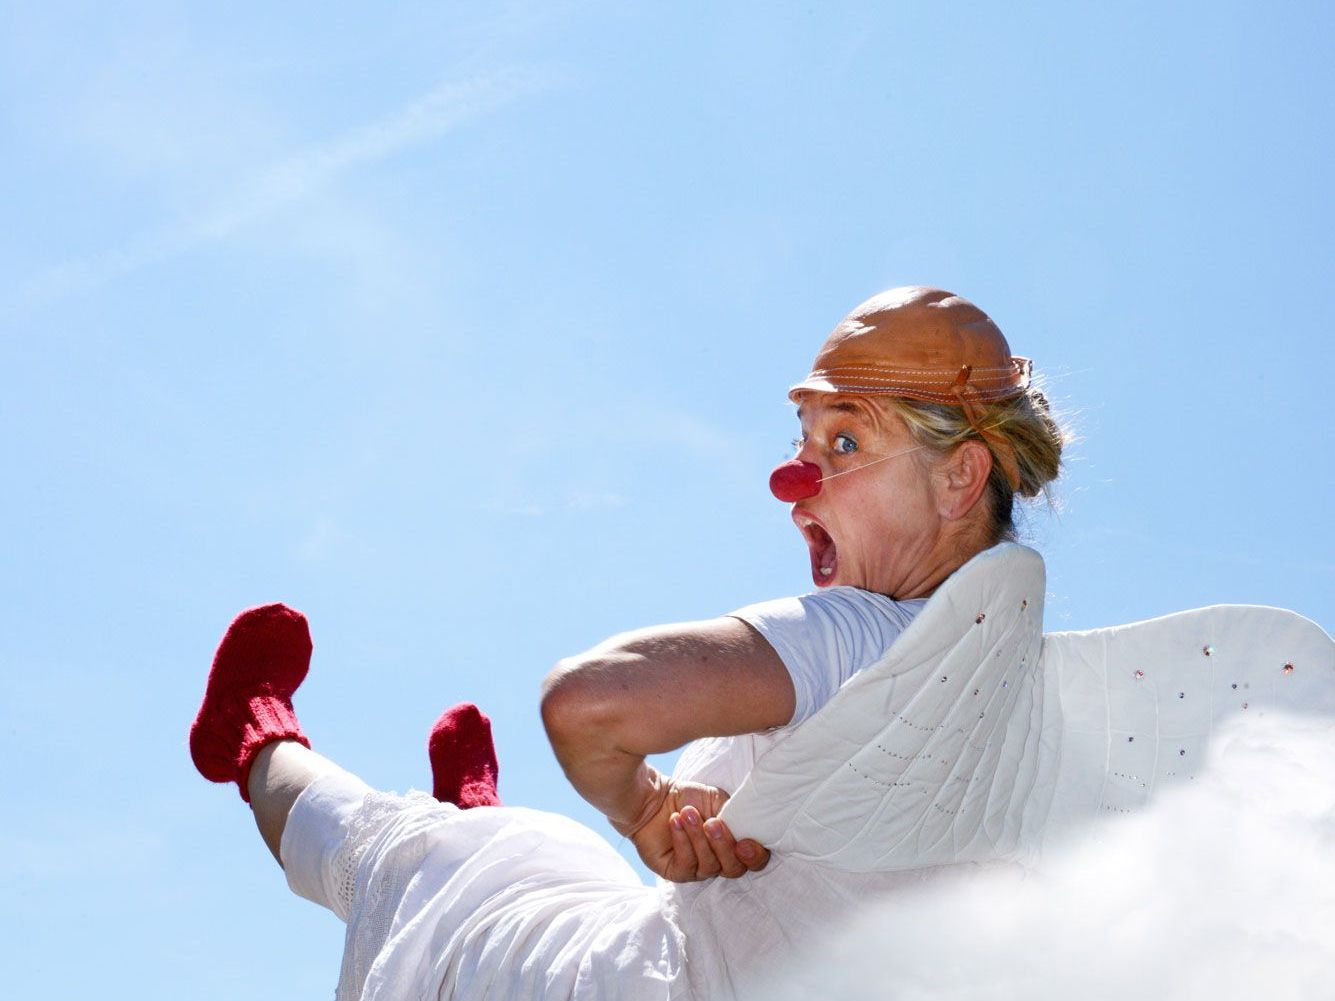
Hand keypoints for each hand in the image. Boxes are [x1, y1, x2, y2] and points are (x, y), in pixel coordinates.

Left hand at [626, 779, 770, 882]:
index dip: (754, 856)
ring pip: (709, 866)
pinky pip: (686, 865)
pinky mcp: (676, 872)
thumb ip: (737, 817)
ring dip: (698, 837)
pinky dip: (682, 841)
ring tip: (687, 813)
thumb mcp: (718, 801)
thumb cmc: (688, 798)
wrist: (654, 797)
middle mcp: (719, 861)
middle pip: (734, 869)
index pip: (754, 860)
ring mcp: (697, 869)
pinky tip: (675, 822)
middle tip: (711, 823)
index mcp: (734, 844)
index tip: (744, 842)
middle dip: (724, 846)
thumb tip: (750, 830)